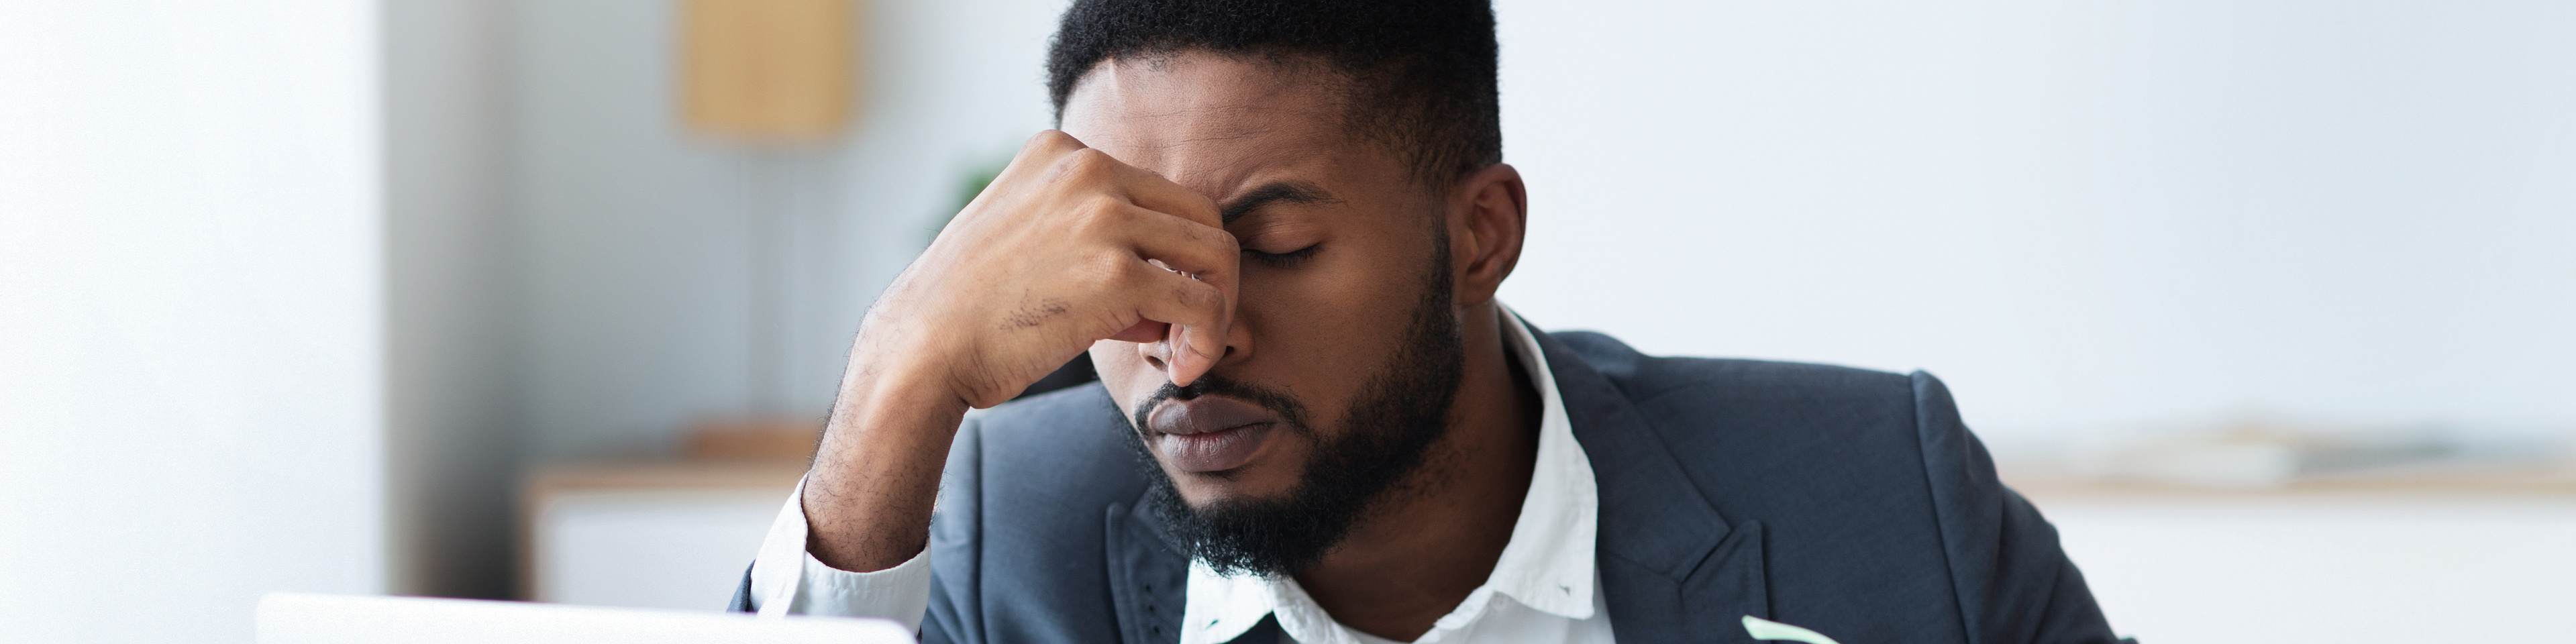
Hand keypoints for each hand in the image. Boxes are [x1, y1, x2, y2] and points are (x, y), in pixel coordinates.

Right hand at [795, 131, 1236, 571]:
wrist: (922, 348)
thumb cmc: (971, 311)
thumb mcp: (1029, 241)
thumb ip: (1096, 244)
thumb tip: (1174, 293)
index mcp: (1063, 151)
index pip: (1158, 194)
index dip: (1168, 253)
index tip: (1151, 304)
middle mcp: (1087, 167)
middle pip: (1201, 215)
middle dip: (1206, 277)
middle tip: (1184, 331)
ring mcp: (1104, 215)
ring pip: (1217, 253)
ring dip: (1216, 309)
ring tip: (1188, 352)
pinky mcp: (1117, 271)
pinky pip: (1204, 303)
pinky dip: (1210, 340)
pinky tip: (1185, 368)